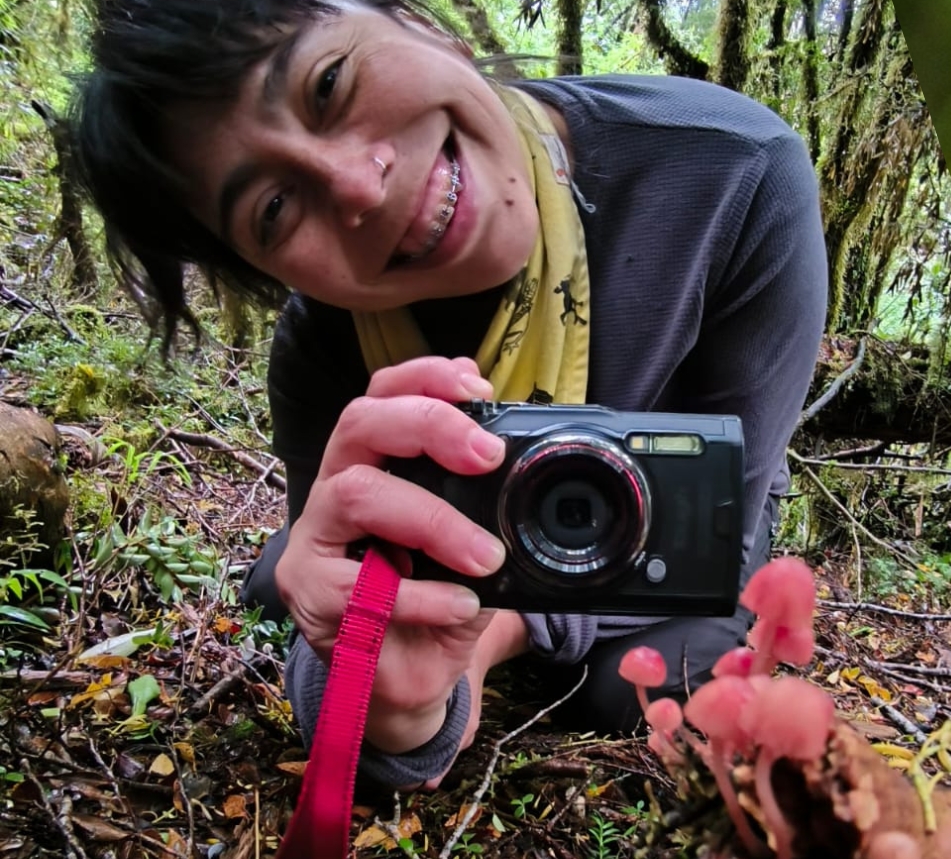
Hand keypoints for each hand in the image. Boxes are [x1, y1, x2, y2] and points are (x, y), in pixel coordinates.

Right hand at [275, 356, 507, 753]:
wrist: (410, 678)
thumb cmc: (441, 598)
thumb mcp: (477, 545)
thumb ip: (492, 506)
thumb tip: (537, 470)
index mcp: (375, 465)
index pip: (383, 395)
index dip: (426, 377)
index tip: (480, 385)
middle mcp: (336, 490)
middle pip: (359, 422)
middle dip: (429, 426)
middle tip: (488, 455)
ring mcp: (314, 540)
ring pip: (355, 493)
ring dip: (433, 520)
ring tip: (485, 555)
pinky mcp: (309, 595)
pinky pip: (356, 585)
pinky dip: (420, 596)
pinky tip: (460, 605)